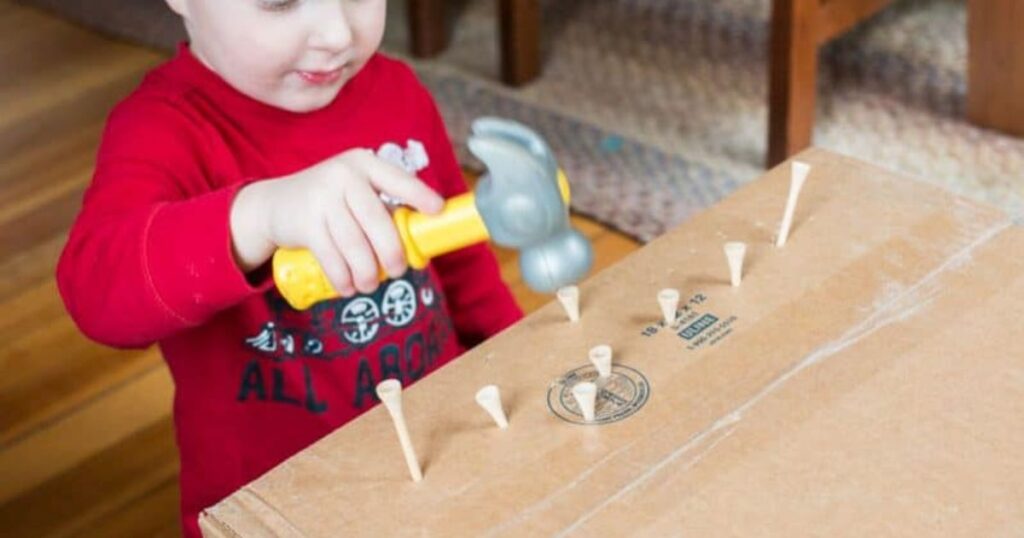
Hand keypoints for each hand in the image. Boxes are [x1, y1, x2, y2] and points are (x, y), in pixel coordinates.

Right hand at [230, 148, 443, 295]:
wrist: (273, 205)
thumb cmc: (329, 202)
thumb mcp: (353, 192)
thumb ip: (382, 207)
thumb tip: (420, 239)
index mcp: (364, 164)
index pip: (397, 179)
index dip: (419, 195)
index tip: (438, 210)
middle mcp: (343, 175)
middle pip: (377, 220)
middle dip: (392, 252)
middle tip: (399, 271)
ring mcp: (321, 197)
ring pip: (355, 244)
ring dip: (367, 273)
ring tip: (370, 285)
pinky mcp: (305, 222)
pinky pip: (332, 257)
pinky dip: (343, 278)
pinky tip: (348, 287)